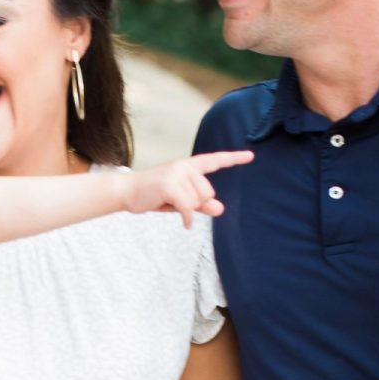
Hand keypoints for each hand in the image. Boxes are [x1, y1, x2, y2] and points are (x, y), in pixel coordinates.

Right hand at [126, 150, 253, 227]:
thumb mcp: (182, 200)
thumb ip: (201, 203)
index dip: (234, 158)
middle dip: (195, 203)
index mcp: (190, 166)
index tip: (251, 156)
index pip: (215, 161)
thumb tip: (220, 209)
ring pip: (198, 201)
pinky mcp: (169, 185)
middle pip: (208, 193)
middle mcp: (185, 166)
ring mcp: (177, 173)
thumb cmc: (155, 195)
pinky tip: (184, 223)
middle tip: (174, 200)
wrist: (127, 192)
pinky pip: (188, 207)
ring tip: (168, 201)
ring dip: (186, 208)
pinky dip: (186, 218)